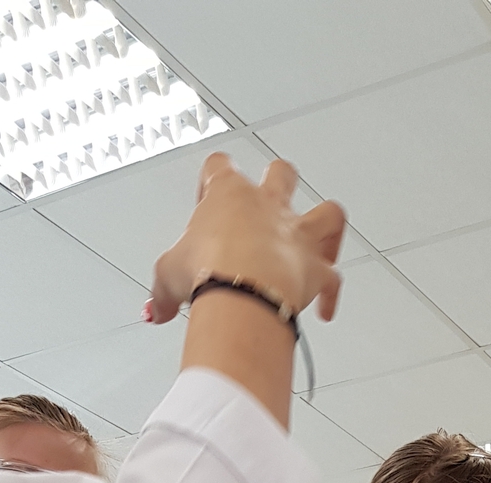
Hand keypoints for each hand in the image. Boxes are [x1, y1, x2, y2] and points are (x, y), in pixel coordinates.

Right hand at [150, 155, 345, 325]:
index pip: (219, 166)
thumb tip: (157, 309)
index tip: (208, 195)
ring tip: (321, 241)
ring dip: (326, 227)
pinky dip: (331, 294)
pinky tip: (326, 308)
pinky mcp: (316, 269)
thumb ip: (163, 289)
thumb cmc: (209, 271)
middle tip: (271, 197)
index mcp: (228, 193)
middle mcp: (268, 206)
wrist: (242, 294)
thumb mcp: (168, 274)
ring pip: (328, 213)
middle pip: (281, 173)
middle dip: (278, 181)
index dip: (213, 177)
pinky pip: (334, 280)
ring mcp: (297, 235)